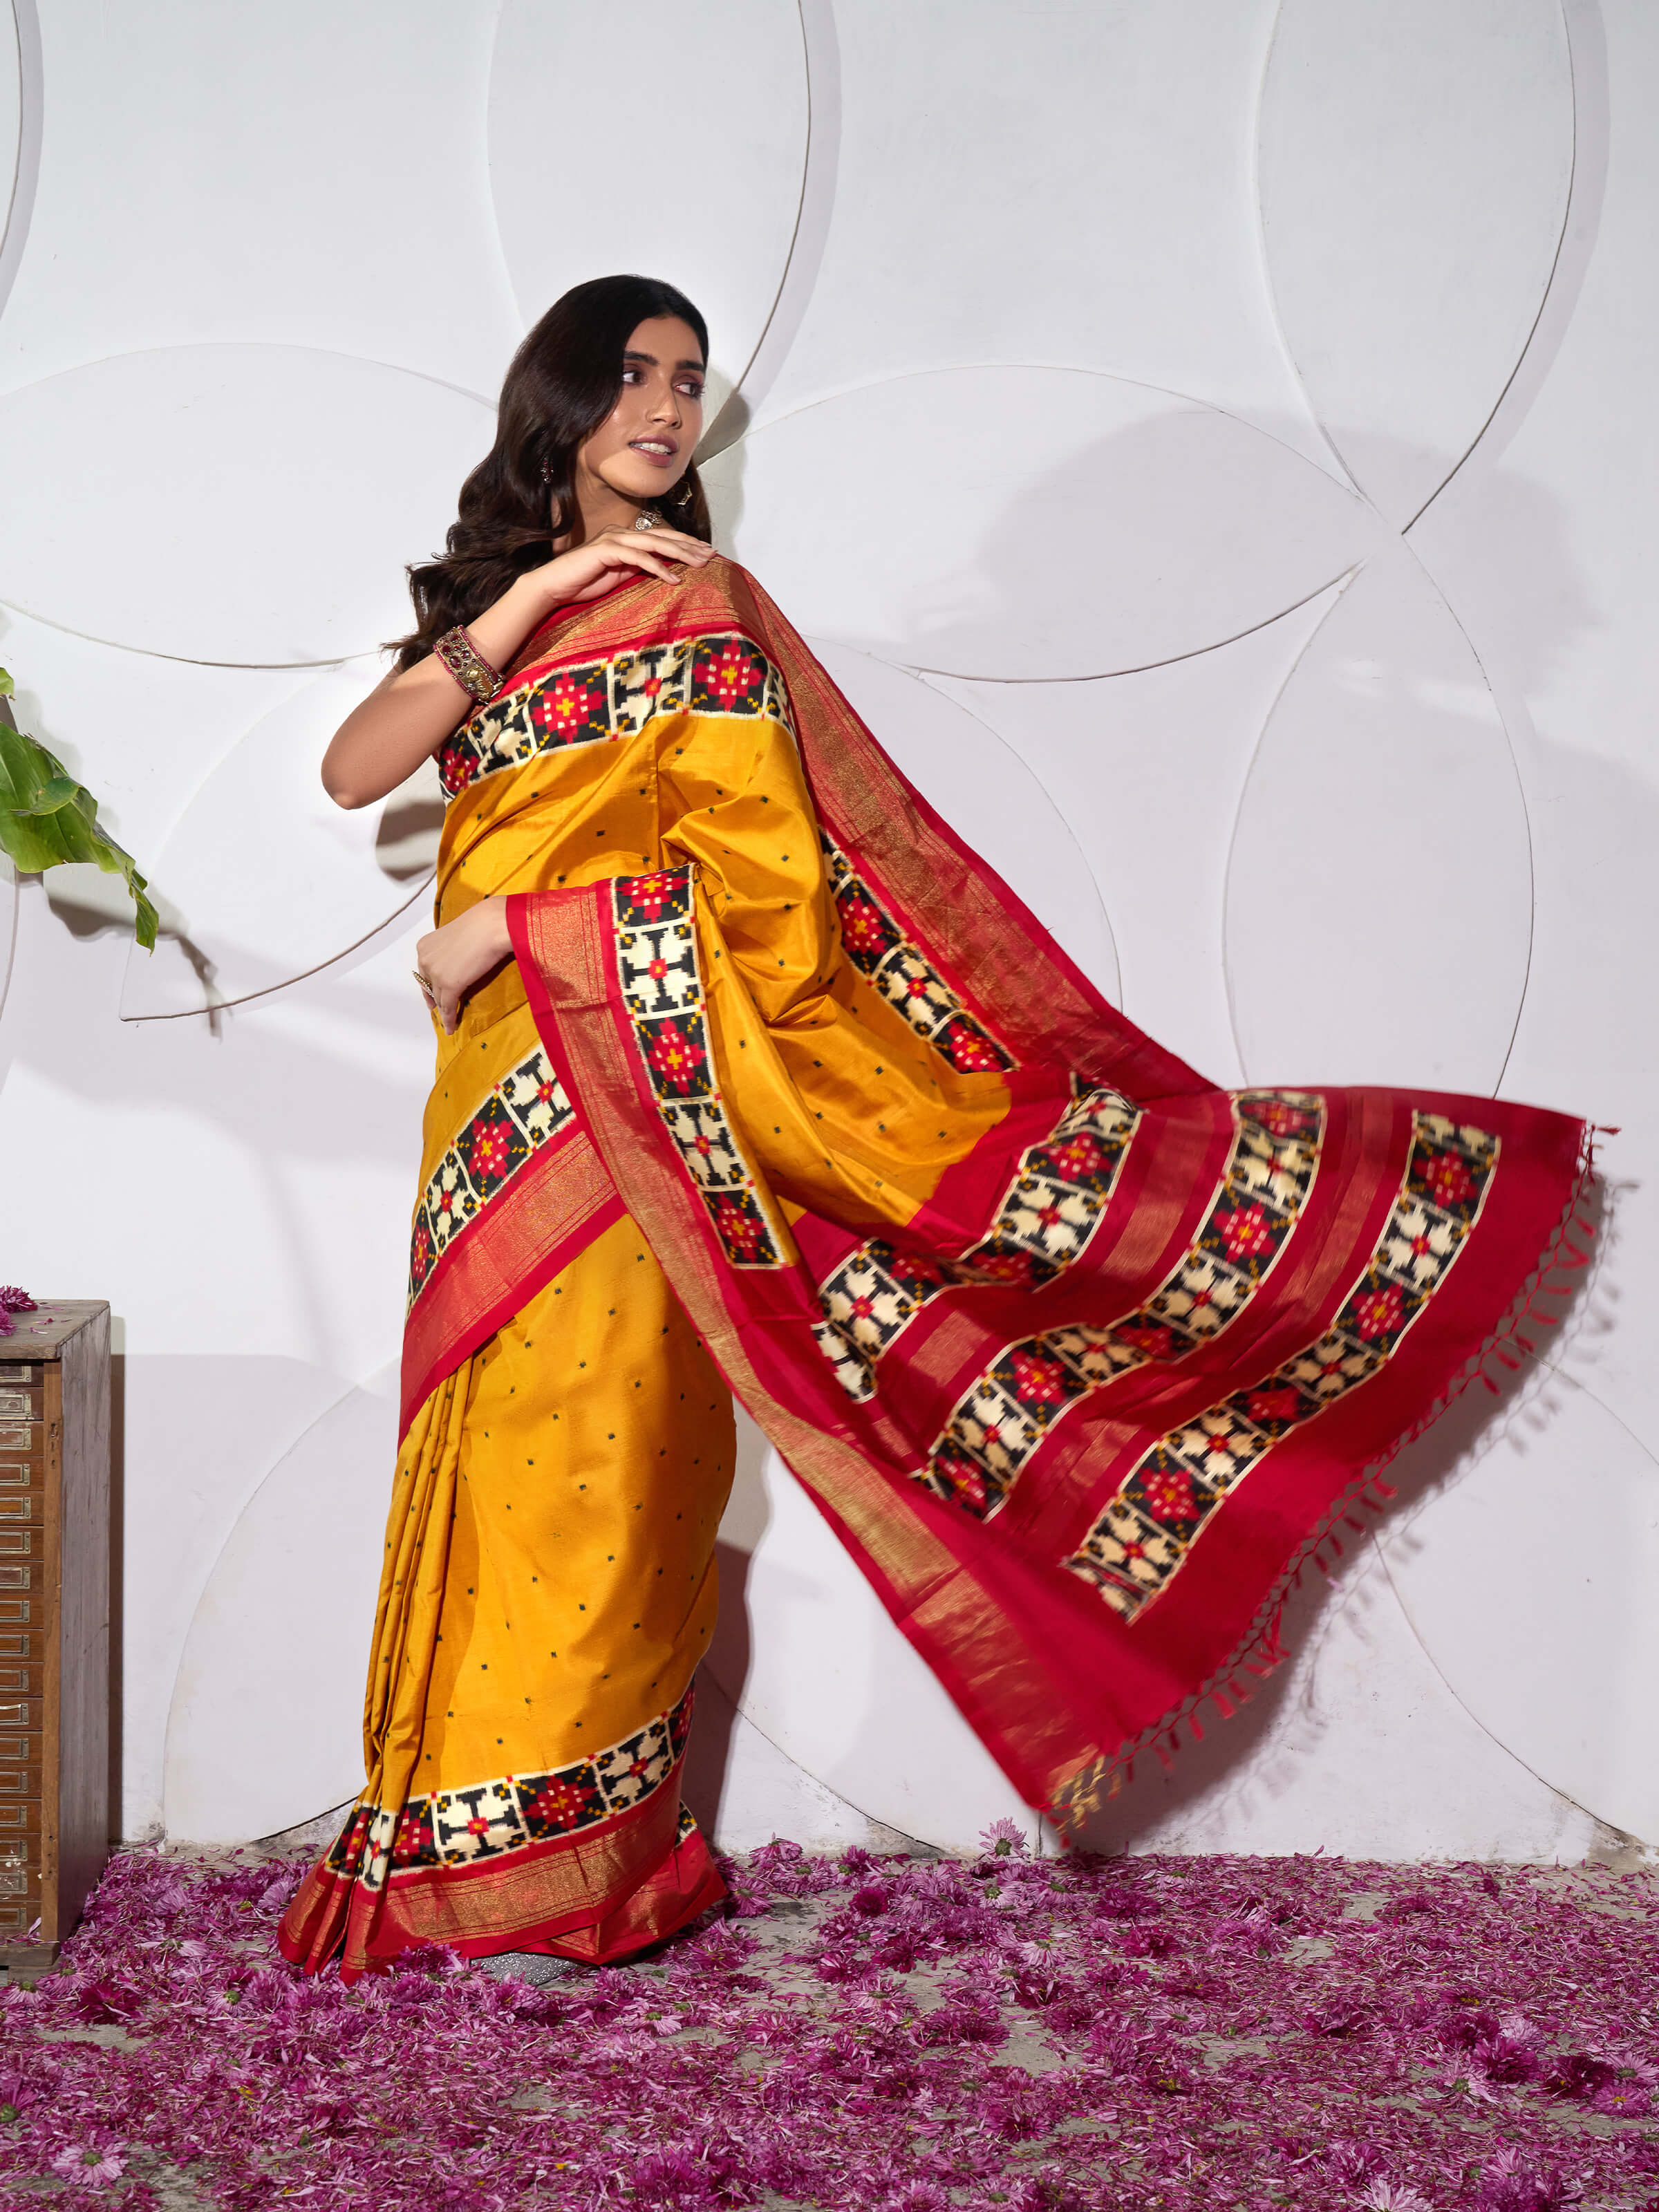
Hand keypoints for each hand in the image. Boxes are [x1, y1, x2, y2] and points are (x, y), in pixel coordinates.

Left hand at [414, 897, 513, 1035]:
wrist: (492, 925)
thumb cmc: (482, 924)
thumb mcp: (456, 936)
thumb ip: (451, 950)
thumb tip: (459, 961)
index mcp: (424, 945)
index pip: (424, 971)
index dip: (428, 985)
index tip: (431, 994)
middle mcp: (425, 959)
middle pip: (429, 985)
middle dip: (433, 998)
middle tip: (437, 1009)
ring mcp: (436, 973)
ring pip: (438, 998)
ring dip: (443, 1012)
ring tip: (447, 1023)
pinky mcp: (450, 985)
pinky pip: (448, 1007)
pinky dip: (449, 1019)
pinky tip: (451, 1028)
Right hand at [529, 523, 715, 607]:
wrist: (554, 586)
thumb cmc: (584, 584)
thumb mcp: (619, 576)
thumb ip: (639, 569)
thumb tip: (664, 572)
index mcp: (626, 538)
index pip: (661, 538)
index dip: (685, 544)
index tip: (707, 552)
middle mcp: (621, 533)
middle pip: (663, 536)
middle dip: (690, 545)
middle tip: (713, 553)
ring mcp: (613, 538)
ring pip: (655, 543)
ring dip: (680, 554)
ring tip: (700, 563)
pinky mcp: (606, 550)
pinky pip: (638, 558)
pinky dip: (658, 567)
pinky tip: (674, 579)